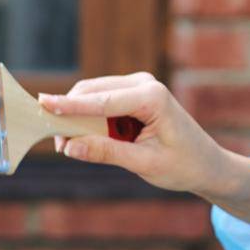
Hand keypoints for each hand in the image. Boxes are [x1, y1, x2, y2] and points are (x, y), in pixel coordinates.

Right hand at [39, 74, 232, 195]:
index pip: (101, 101)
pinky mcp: (133, 94)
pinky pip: (101, 102)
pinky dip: (90, 119)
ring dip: (78, 118)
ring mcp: (139, 86)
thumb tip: (70, 146)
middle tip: (58, 145)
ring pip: (92, 96)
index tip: (42, 104)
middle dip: (70, 115)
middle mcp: (144, 84)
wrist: (207, 164)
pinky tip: (92, 139)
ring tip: (74, 147)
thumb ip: (106, 153)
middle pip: (91, 92)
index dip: (69, 105)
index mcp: (152, 97)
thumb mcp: (144, 164)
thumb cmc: (182, 165)